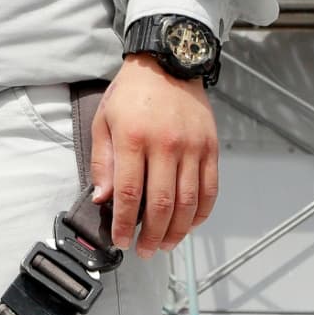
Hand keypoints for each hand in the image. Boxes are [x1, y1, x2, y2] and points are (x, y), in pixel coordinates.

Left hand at [89, 54, 218, 256]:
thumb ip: (102, 161)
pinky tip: (189, 225)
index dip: (125, 223)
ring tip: (165, 245)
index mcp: (133, 138)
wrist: (166, 64)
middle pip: (162, 204)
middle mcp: (165, 145)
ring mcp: (192, 148)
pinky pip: (210, 190)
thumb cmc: (130, 92)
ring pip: (188, 203)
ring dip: (177, 231)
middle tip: (144, 251)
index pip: (129, 192)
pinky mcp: (211, 149)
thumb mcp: (104, 120)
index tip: (121, 240)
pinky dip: (201, 214)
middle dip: (152, 235)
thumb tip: (103, 198)